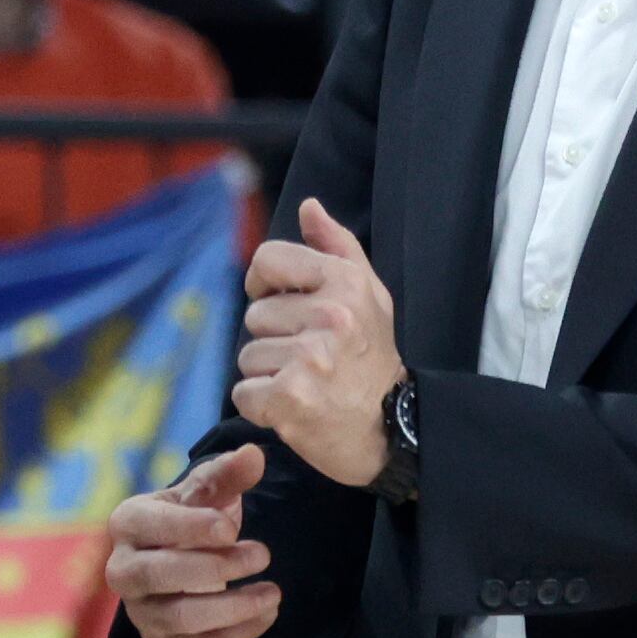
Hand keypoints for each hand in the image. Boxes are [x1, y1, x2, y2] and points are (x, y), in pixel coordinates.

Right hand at [106, 444, 278, 637]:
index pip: (152, 527)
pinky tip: (265, 616)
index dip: (191, 528)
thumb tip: (253, 455)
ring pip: (179, 619)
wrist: (180, 559)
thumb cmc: (191, 519)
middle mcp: (122, 570)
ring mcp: (139, 611)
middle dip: (217, 567)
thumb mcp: (206, 492)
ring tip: (273, 594)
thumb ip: (226, 475)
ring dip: (232, 609)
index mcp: (127, 522)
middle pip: (160, 576)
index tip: (231, 528)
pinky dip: (234, 637)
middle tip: (263, 554)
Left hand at [231, 197, 402, 486]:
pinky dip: (260, 406)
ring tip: (306, 383)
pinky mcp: (290, 397)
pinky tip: (293, 408)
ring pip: (248, 357)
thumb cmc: (373, 359)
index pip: (267, 259)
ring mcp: (309, 358)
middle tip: (310, 359)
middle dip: (274, 339)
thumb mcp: (369, 295)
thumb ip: (337, 247)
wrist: (392, 430)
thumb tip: (308, 207)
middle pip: (255, 315)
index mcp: (345, 284)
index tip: (280, 304)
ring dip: (267, 374)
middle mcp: (330, 316)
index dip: (264, 284)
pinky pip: (244, 392)